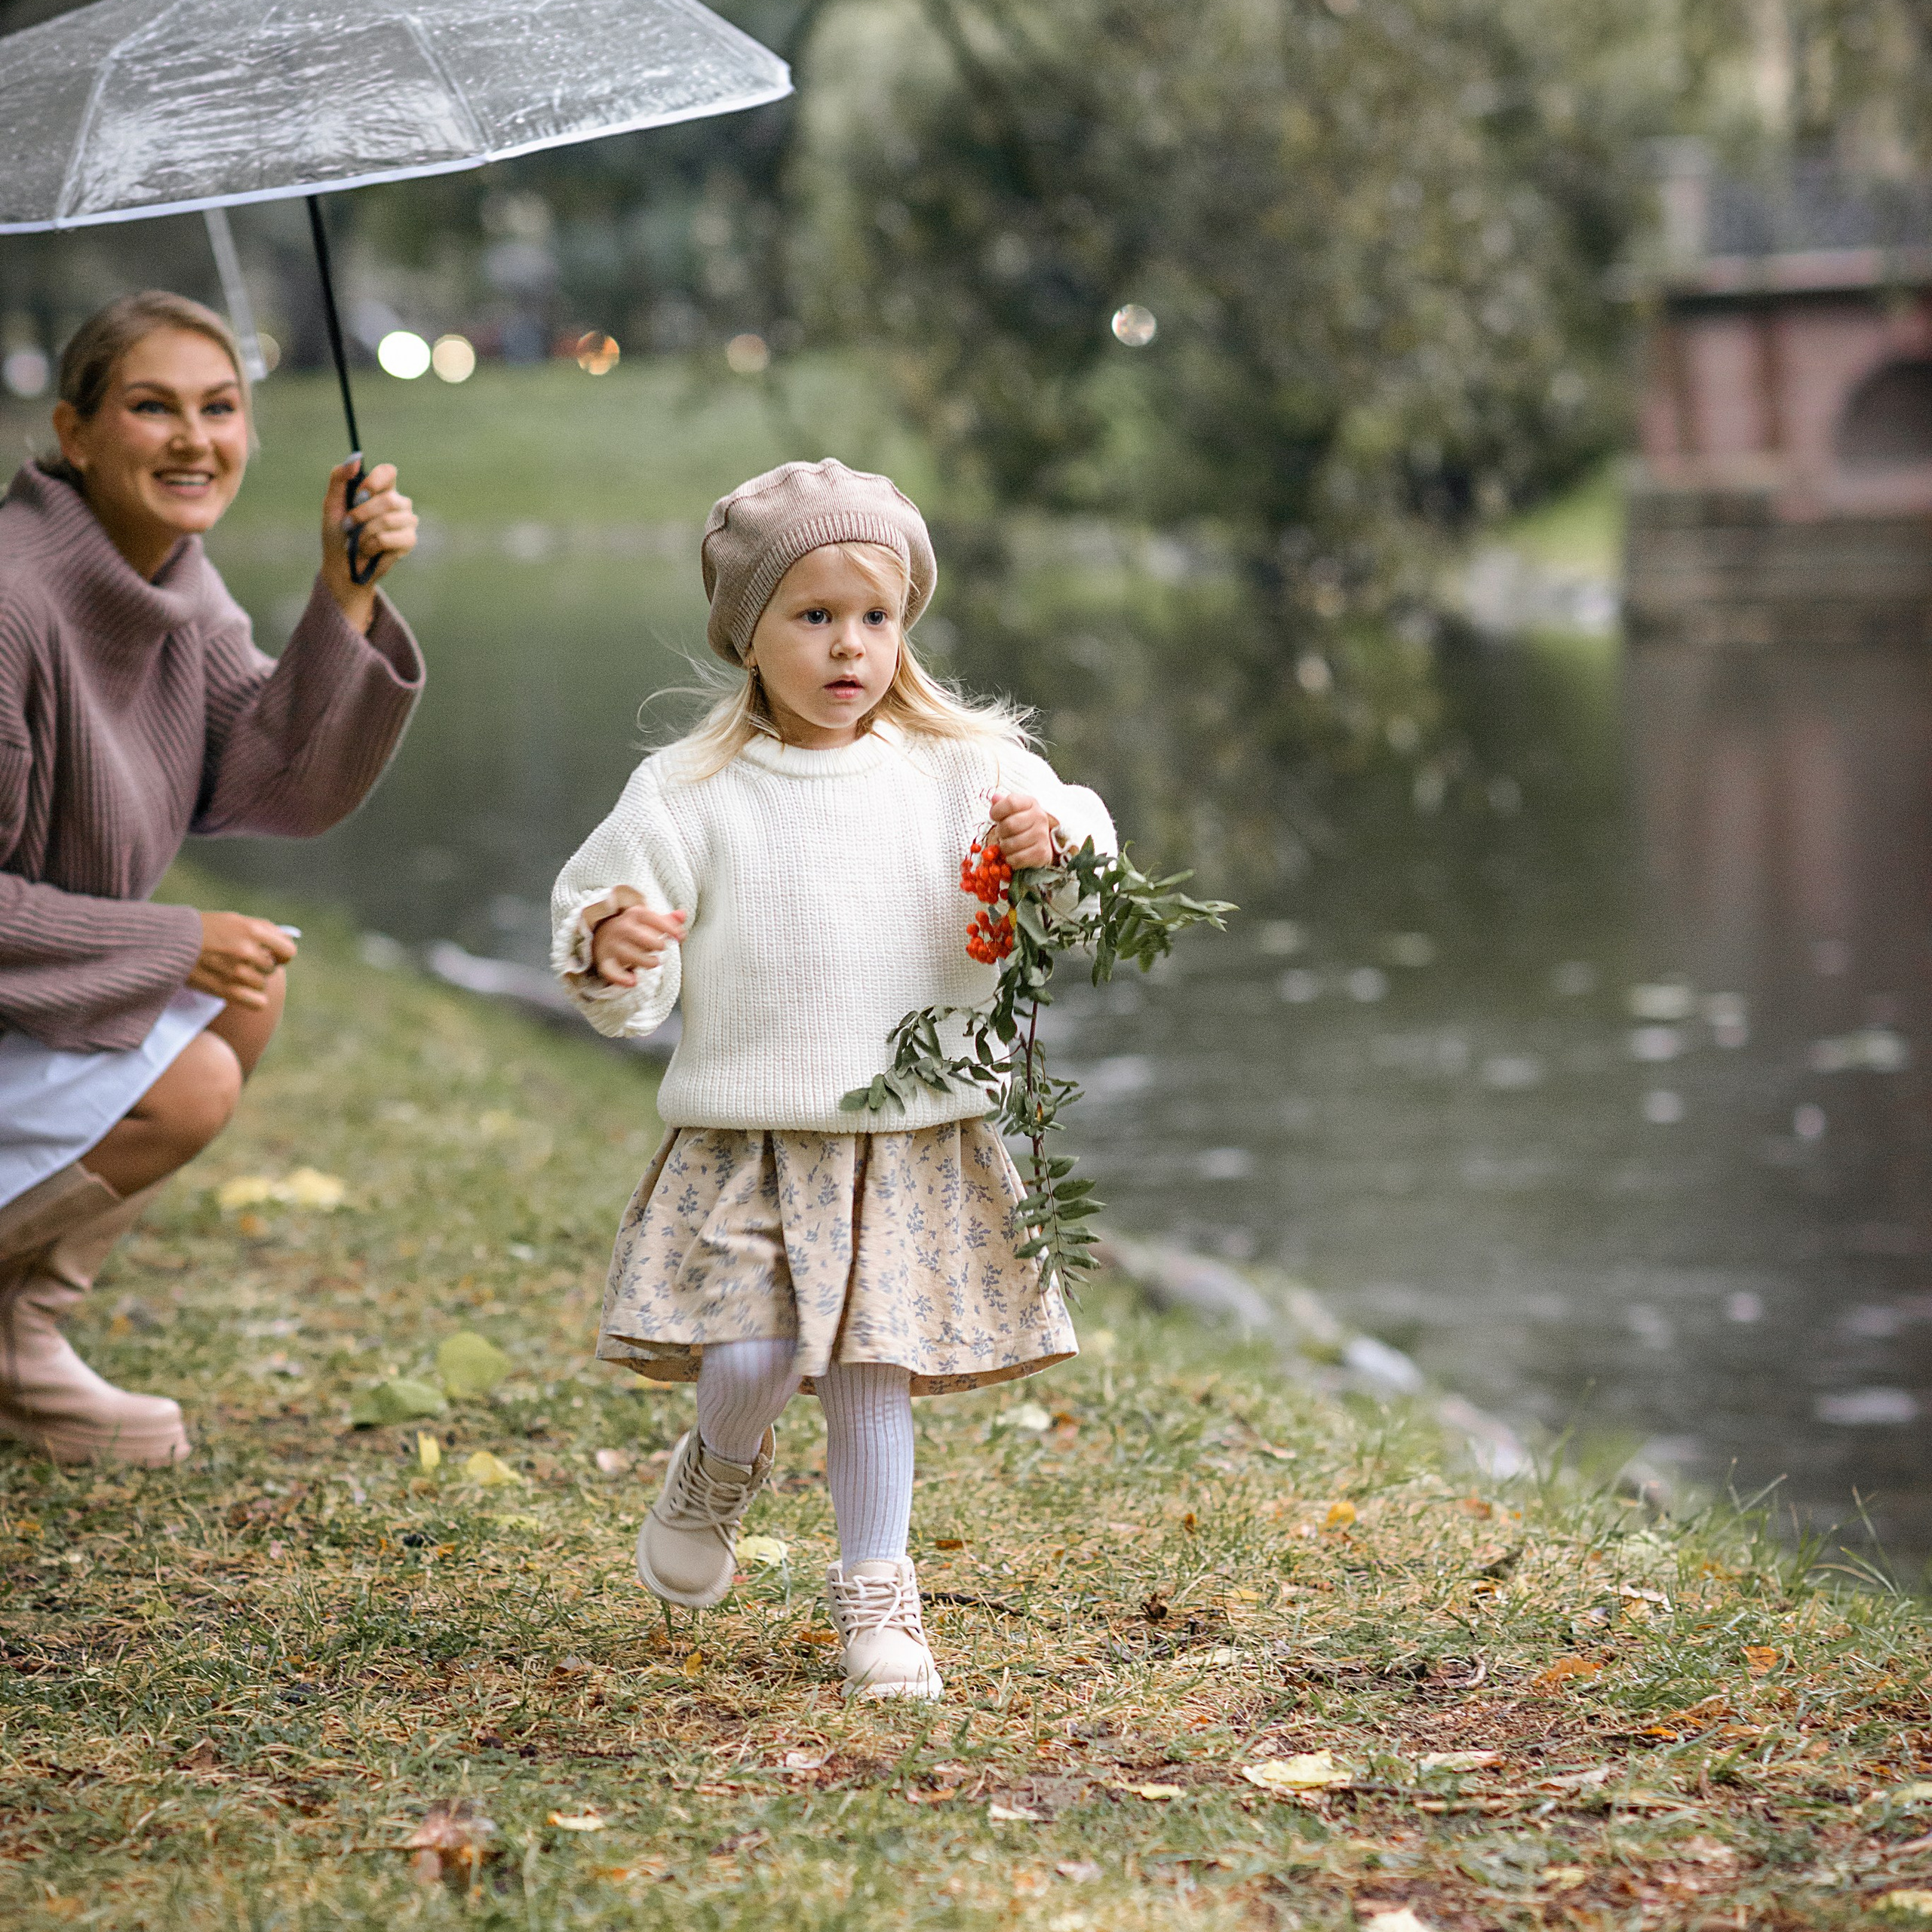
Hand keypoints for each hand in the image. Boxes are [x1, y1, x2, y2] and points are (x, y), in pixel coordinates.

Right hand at [188, 912, 296, 1009]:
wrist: (168, 943)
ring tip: (231, 972)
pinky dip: (252, 999)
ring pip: (262, 985)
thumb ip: (263, 931)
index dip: (281, 954)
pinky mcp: (226, 990)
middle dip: (261, 966)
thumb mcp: (234, 920)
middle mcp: (248, 951)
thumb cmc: (203, 930)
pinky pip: (259, 1003)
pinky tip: (239, 990)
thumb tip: (286, 945)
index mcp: (253, 930)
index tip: (270, 954)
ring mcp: (238, 972)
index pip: (288, 951)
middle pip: (273, 969)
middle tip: (239, 961)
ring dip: (251, 981)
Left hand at [320, 458, 416, 632]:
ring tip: (358, 541)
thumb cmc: (337, 534)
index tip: (359, 494)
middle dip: (362, 514)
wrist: (342, 566)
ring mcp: (407, 522)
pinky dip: (372, 545)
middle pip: (388, 499)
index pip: (389, 472)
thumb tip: (357, 457)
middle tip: (348, 525)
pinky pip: (390, 538)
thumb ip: (339, 478)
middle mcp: (398, 503)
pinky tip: (369, 550)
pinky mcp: (409, 541)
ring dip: (365, 533)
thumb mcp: (332, 503)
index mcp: (381, 489)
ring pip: (388, 519)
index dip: (375, 481)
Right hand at [591, 905, 687, 986]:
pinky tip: (633, 981)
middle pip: (641, 937)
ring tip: (654, 962)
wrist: (603, 933)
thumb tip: (683, 915)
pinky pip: (612, 972)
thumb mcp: (650, 920)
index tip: (680, 936)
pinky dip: (622, 978)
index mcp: (635, 914)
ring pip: (630, 955)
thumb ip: (668, 920)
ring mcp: (613, 945)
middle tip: (662, 947)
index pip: (653, 919)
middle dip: (657, 944)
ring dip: (647, 961)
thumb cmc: (635, 928)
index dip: (670, 928)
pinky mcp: (606, 961)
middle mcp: (622, 928)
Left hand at [989, 792, 1058, 869]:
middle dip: (1000, 832)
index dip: (997, 811)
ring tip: (1008, 844)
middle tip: (1002, 835)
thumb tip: (995, 798)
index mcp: (1031, 803)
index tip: (995, 817)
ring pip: (1011, 844)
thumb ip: (1001, 804)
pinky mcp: (1042, 853)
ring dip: (1004, 847)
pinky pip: (1017, 859)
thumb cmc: (1021, 824)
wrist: (1040, 842)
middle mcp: (1039, 817)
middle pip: (1009, 825)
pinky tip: (1014, 855)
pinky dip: (1011, 859)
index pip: (1011, 802)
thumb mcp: (1012, 811)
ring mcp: (1042, 835)